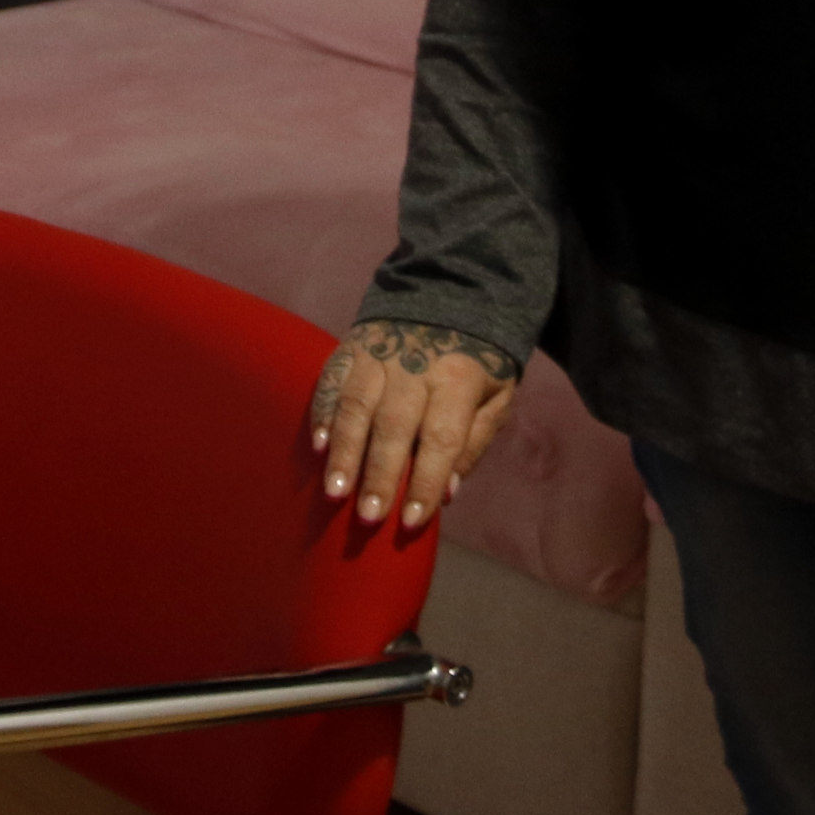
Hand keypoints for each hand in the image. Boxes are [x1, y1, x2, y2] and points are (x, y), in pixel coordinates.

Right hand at [310, 320, 520, 533]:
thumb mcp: (496, 397)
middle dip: (380, 474)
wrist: (448, 293)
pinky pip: (332, 381)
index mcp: (458, 378)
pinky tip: (317, 447)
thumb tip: (448, 491)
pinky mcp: (352, 347)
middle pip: (395, 425)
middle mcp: (415, 364)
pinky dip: (322, 414)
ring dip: (345, 452)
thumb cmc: (475, 361)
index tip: (411, 521)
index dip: (427, 481)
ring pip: (356, 405)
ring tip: (335, 493)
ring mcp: (379, 353)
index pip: (442, 437)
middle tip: (368, 517)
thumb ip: (473, 442)